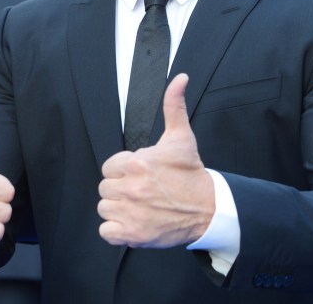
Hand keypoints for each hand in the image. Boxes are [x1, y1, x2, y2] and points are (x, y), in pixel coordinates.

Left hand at [98, 73, 214, 247]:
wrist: (207, 208)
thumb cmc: (190, 173)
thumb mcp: (181, 136)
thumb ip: (174, 105)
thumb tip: (180, 78)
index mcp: (138, 163)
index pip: (110, 167)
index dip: (123, 170)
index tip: (140, 174)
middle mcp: (131, 188)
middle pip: (105, 187)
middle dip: (121, 188)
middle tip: (142, 190)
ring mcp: (130, 213)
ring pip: (104, 208)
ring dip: (118, 208)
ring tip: (139, 205)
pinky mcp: (131, 235)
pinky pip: (106, 231)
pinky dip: (117, 230)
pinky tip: (134, 221)